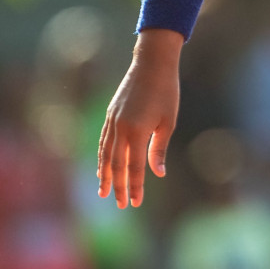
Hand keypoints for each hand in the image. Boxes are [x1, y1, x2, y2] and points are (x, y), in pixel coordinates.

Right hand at [98, 28, 182, 207]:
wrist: (152, 64)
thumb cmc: (166, 92)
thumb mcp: (168, 121)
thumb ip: (159, 148)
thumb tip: (157, 173)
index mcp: (137, 132)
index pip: (134, 167)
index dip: (135, 186)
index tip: (135, 203)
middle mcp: (121, 129)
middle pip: (116, 165)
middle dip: (118, 186)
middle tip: (120, 204)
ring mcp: (112, 121)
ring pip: (105, 154)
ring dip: (104, 175)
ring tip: (103, 191)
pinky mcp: (110, 115)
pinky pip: (103, 141)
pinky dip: (102, 157)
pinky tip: (102, 166)